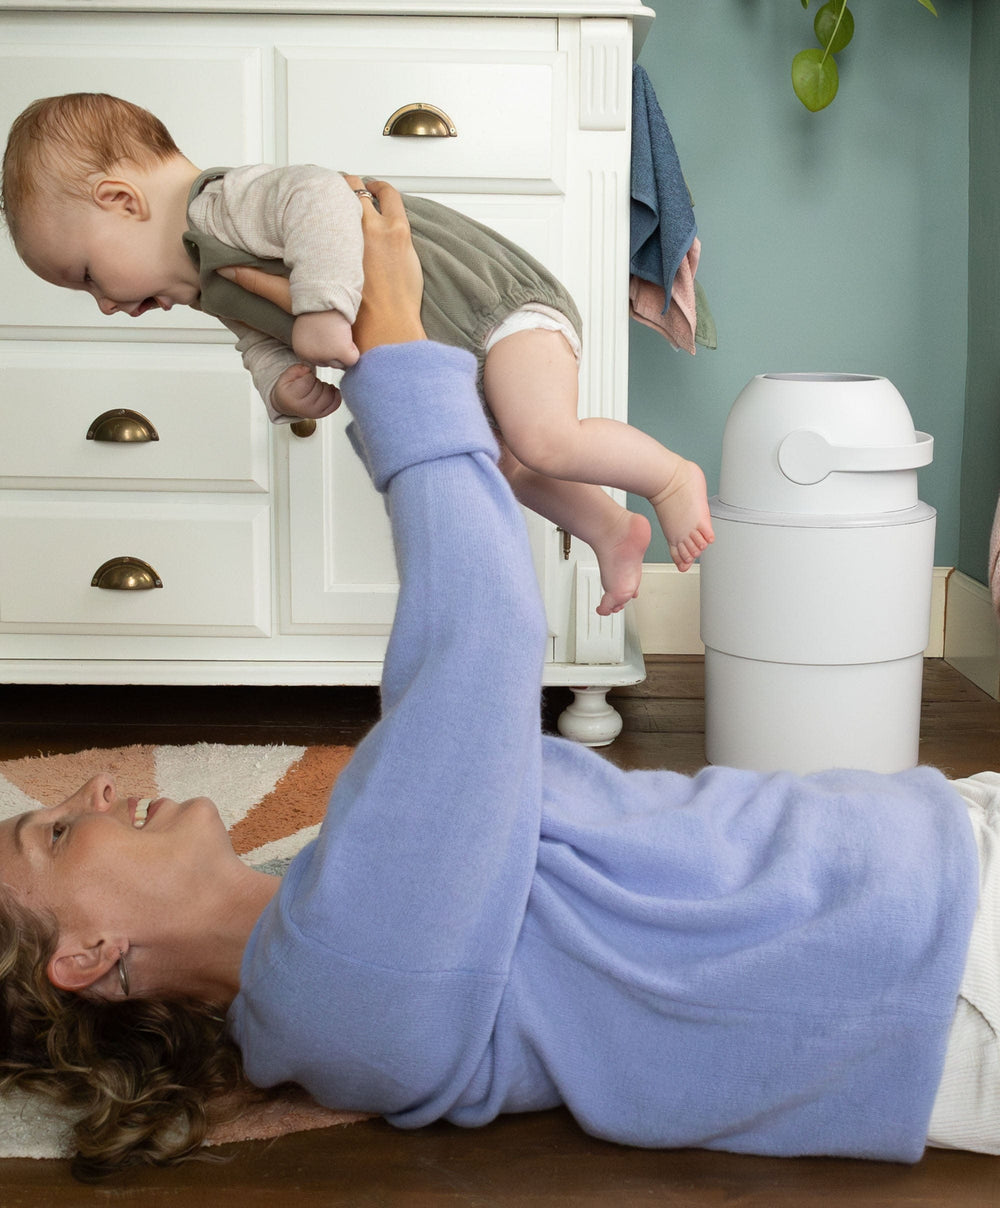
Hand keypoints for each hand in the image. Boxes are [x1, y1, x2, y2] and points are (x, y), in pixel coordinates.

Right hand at [218, 174, 424, 353]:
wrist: (385, 338)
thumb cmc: (349, 325)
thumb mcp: (295, 301)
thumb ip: (259, 283)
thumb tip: (229, 271)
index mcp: (329, 238)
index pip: (320, 198)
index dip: (317, 193)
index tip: (314, 194)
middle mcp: (357, 227)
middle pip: (348, 186)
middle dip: (341, 187)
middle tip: (337, 193)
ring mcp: (384, 230)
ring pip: (376, 191)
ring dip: (368, 188)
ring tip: (363, 192)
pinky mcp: (404, 238)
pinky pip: (396, 204)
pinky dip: (388, 198)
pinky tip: (384, 204)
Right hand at [271, 364, 341, 418]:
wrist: (288, 404)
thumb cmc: (288, 390)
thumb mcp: (285, 376)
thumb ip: (296, 370)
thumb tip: (308, 369)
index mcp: (292, 397)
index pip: (308, 382)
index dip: (309, 375)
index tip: (305, 375)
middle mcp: (304, 408)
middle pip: (320, 388)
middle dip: (317, 381)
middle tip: (311, 381)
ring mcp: (315, 412)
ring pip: (329, 395)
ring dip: (326, 387)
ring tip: (318, 386)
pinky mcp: (323, 414)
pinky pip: (336, 403)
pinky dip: (336, 394)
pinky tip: (329, 390)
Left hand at [291, 309, 358, 368]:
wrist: (325, 297)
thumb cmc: (318, 309)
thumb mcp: (307, 331)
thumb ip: (312, 346)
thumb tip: (325, 356)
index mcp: (301, 351)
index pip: (318, 361)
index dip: (326, 349)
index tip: (325, 335)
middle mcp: (311, 356)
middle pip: (329, 364)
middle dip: (335, 352)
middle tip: (334, 334)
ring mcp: (326, 356)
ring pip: (341, 364)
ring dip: (344, 351)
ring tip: (340, 334)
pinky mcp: (340, 351)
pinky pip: (352, 359)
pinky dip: (353, 350)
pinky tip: (347, 336)